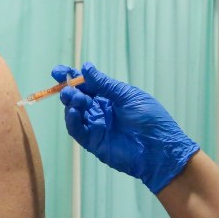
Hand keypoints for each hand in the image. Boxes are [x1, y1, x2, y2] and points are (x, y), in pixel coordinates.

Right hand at [52, 62, 198, 193]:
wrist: (160, 149)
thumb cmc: (151, 119)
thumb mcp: (129, 97)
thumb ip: (106, 85)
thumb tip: (86, 68)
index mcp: (110, 97)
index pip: (87, 85)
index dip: (71, 77)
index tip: (58, 72)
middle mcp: (101, 110)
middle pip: (78, 98)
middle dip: (68, 90)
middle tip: (65, 87)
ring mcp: (97, 126)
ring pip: (75, 113)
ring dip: (70, 104)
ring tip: (72, 97)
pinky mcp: (94, 143)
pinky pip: (78, 131)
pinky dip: (73, 121)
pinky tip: (74, 112)